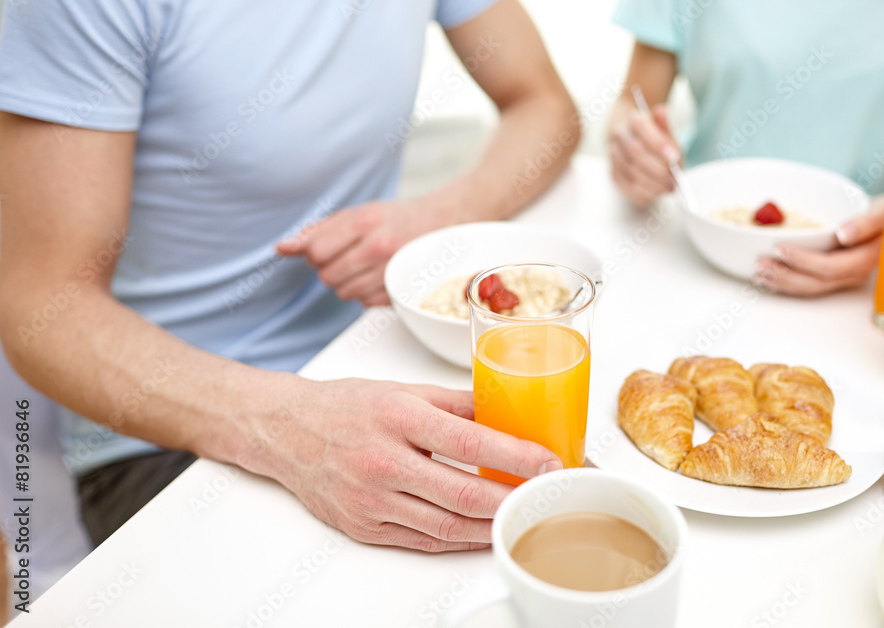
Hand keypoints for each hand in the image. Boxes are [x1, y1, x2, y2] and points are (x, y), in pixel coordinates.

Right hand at [249, 378, 561, 552]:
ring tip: (522, 516)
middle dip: (514, 499)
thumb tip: (510, 411)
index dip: (516, 457)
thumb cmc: (347, 406)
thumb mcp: (405, 390)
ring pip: (446, 526)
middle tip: (545, 494)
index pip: (469, 441)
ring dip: (491, 526)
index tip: (549, 462)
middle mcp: (382, 460)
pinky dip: (458, 540)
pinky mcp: (364, 527)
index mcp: (397, 416)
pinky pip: (422, 540)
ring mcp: (371, 499)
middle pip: (463, 493)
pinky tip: (482, 532)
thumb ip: (458, 402)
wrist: (286, 431)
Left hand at [276, 198, 445, 305]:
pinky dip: (366, 293)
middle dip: (330, 269)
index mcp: (364, 222)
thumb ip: (317, 231)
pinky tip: (378, 277)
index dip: (314, 254)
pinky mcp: (401, 291)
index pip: (316, 253)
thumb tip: (282, 248)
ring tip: (364, 266)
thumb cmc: (393, 219)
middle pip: (327, 276)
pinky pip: (364, 303)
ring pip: (344, 292)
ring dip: (347, 282)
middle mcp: (378, 247)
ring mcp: (392, 271)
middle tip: (348, 257)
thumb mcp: (355, 214)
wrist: (439, 225)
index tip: (327, 249)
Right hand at [609, 103, 682, 207]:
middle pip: (634, 151)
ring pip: (629, 170)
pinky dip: (643, 192)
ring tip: (668, 188)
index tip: (674, 157)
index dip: (657, 143)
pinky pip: (625, 185)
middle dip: (656, 168)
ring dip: (651, 183)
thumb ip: (665, 126)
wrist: (634, 143)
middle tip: (672, 179)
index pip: (641, 127)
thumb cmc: (654, 139)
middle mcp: (619, 136)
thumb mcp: (663, 131)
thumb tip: (662, 110)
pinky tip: (656, 193)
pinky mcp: (613, 173)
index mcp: (633, 120)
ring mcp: (613, 155)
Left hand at [754, 196, 883, 296]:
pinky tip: (772, 278)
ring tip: (759, 274)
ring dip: (784, 283)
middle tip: (760, 265)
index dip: (802, 262)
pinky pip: (813, 285)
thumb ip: (868, 223)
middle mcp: (856, 273)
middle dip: (786, 276)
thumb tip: (843, 235)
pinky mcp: (838, 276)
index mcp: (867, 259)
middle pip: (817, 283)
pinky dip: (790, 282)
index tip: (779, 249)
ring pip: (813, 288)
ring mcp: (847, 278)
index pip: (830, 268)